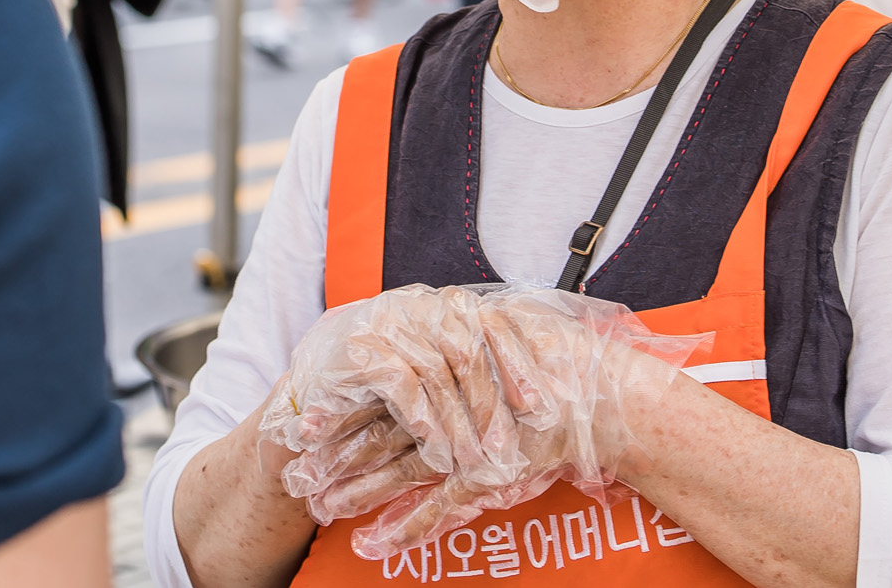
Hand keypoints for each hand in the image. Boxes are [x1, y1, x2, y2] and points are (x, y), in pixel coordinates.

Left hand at [264, 285, 700, 556]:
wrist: (598, 394)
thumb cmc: (548, 368)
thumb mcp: (496, 344)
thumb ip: (456, 349)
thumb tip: (412, 346)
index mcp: (441, 373)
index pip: (379, 395)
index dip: (340, 411)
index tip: (300, 428)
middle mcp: (446, 404)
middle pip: (378, 432)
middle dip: (334, 454)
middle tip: (294, 473)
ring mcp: (464, 440)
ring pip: (397, 468)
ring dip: (356, 490)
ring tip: (318, 507)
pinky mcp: (485, 473)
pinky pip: (437, 506)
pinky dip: (405, 528)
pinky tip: (373, 546)